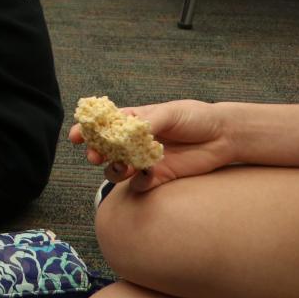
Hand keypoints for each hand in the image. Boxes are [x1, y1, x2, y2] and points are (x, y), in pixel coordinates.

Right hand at [69, 99, 232, 193]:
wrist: (223, 136)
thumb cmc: (195, 118)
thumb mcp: (170, 113)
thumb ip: (147, 122)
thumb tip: (126, 132)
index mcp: (132, 121)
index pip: (103, 125)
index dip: (86, 130)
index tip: (75, 136)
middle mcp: (134, 142)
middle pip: (105, 149)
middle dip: (95, 152)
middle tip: (95, 156)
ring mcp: (145, 160)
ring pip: (117, 169)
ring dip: (113, 169)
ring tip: (120, 167)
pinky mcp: (159, 177)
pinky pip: (140, 185)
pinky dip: (138, 182)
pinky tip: (146, 174)